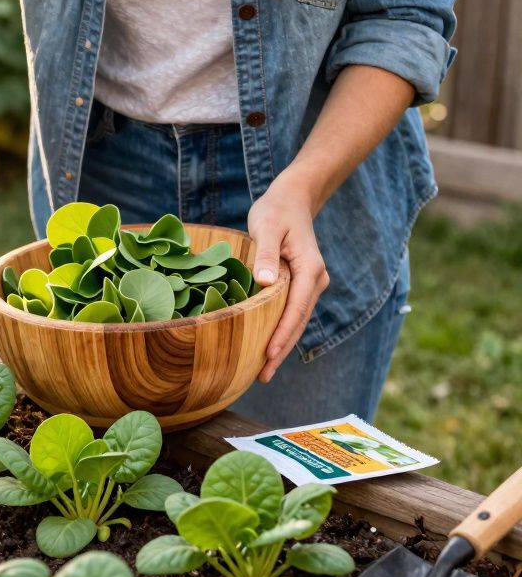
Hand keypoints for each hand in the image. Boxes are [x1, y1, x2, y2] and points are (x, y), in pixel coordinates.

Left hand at [246, 176, 329, 382]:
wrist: (293, 199)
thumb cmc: (276, 211)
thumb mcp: (267, 227)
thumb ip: (265, 254)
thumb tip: (265, 283)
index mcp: (309, 269)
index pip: (296, 309)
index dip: (282, 334)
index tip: (268, 354)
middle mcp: (315, 280)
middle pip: (298, 322)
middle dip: (281, 350)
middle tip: (262, 376)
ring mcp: (311, 284)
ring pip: (296, 321)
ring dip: (282, 345)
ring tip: (263, 371)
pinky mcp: (302, 285)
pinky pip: (292, 313)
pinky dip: (281, 331)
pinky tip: (267, 347)